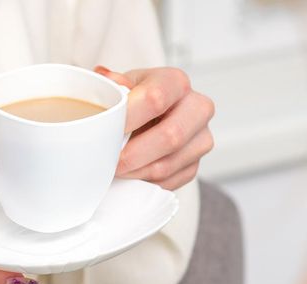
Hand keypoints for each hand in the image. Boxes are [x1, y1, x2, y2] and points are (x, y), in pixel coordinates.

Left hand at [95, 66, 214, 189]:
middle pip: (170, 136)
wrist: (151, 115)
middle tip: (109, 160)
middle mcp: (198, 108)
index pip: (156, 98)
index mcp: (177, 82)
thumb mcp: (123, 84)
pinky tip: (129, 174)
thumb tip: (105, 77)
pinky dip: (143, 182)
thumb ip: (114, 84)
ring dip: (135, 172)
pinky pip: (168, 181)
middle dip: (133, 154)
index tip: (106, 130)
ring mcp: (201, 139)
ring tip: (114, 169)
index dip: (128, 118)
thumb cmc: (136, 99)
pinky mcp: (195, 165)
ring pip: (167, 164)